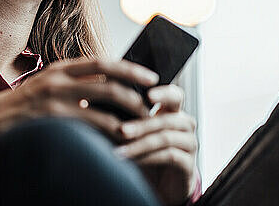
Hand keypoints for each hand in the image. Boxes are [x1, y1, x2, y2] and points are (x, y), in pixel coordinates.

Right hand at [0, 58, 158, 149]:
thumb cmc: (19, 105)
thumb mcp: (45, 84)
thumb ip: (72, 83)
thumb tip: (106, 88)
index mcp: (60, 68)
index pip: (103, 62)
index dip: (130, 68)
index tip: (151, 76)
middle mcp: (59, 80)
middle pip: (110, 83)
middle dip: (136, 95)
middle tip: (152, 107)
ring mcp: (55, 102)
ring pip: (104, 109)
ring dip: (127, 120)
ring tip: (140, 129)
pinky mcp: (51, 123)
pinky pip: (89, 130)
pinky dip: (107, 137)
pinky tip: (117, 144)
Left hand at [114, 85, 197, 205]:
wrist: (160, 185)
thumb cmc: (144, 153)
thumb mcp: (133, 133)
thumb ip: (120, 117)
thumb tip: (89, 103)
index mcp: (173, 112)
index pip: (174, 95)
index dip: (163, 93)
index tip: (147, 95)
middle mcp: (185, 125)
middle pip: (167, 118)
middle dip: (141, 123)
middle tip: (120, 130)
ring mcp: (189, 144)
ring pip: (165, 137)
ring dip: (139, 144)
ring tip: (119, 150)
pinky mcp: (189, 165)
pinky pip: (169, 156)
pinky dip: (148, 158)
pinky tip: (133, 162)